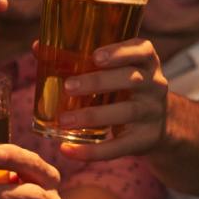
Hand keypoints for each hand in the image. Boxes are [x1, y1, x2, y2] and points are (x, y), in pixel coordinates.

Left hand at [56, 38, 169, 161]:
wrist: (160, 123)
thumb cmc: (123, 88)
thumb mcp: (113, 71)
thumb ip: (78, 59)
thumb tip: (38, 47)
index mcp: (145, 62)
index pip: (142, 50)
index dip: (120, 52)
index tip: (95, 56)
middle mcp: (154, 85)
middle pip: (132, 79)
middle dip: (99, 82)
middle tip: (68, 87)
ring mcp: (152, 113)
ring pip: (126, 112)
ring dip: (92, 116)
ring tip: (63, 120)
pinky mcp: (145, 139)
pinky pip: (119, 146)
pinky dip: (91, 152)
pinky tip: (67, 150)